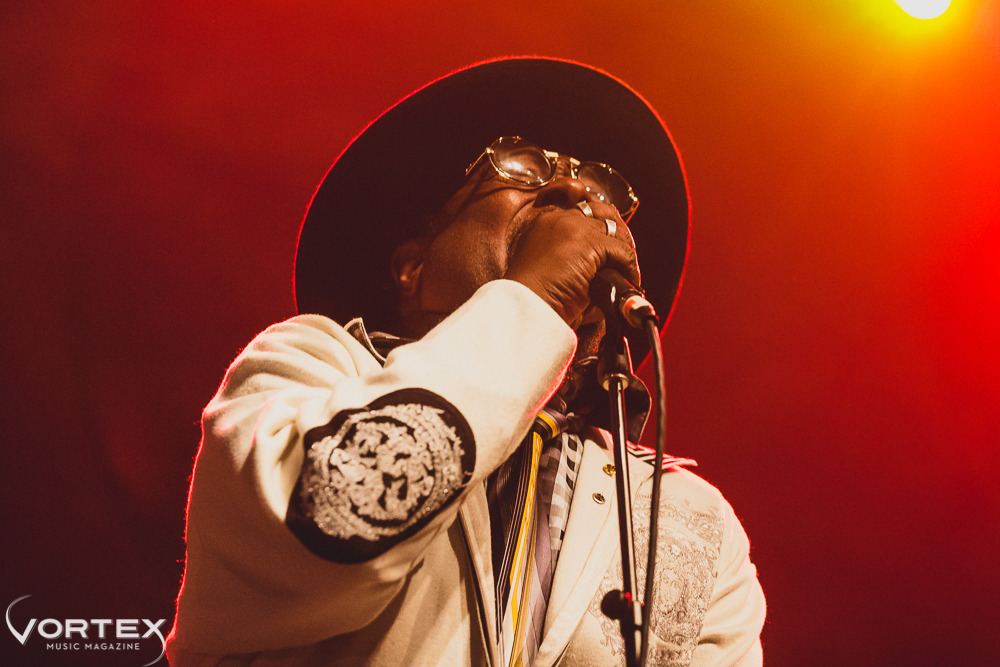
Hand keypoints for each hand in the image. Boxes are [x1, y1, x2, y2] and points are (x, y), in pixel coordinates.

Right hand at [504, 201, 639, 325]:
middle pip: (603, 213)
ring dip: (624, 253)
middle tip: (623, 258)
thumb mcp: (546, 269)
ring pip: (616, 232)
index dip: (600, 226)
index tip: (610, 246)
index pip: (582, 210)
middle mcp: (560, 219)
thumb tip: (603, 269)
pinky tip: (627, 283)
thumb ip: (568, 259)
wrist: (525, 306)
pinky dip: (629, 269)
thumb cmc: (533, 298)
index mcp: (545, 223)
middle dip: (617, 234)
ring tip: (626, 273)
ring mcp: (575, 229)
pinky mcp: (590, 244)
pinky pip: (623, 253)